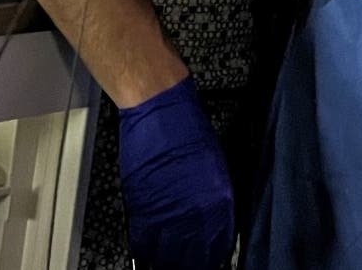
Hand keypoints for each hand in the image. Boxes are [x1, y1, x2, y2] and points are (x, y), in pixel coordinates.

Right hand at [118, 76, 234, 269]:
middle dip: (193, 263)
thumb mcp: (213, 165)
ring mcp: (167, 211)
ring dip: (169, 262)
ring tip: (169, 263)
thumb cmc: (186, 129)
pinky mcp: (142, 207)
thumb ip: (213, 198)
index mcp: (219, 198)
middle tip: (190, 265)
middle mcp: (195, 210)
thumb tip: (212, 221)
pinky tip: (148, 255)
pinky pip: (144, 242)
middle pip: (195, 256)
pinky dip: (146, 251)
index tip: (211, 260)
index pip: (220, 243)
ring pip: (169, 255)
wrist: (159, 108)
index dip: (214, 256)